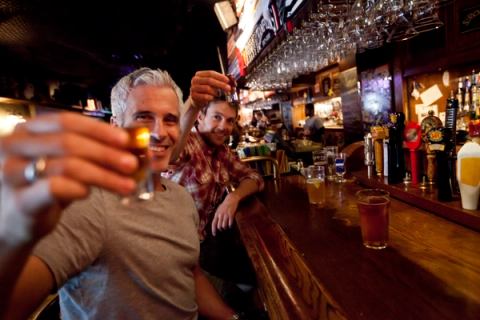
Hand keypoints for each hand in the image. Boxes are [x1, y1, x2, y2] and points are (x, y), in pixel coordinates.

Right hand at [0, 113, 136, 244]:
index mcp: (26, 130)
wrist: (12, 223)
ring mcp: (13, 173)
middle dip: (106, 153)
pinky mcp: (20, 200)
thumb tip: (128, 148)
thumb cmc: (41, 188)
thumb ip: (86, 152)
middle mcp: (14, 146)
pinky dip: (79, 189)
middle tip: (131, 164)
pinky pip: (55, 188)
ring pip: (67, 165)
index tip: (125, 140)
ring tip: (126, 185)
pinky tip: (89, 193)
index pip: (66, 121)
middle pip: (68, 142)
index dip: (99, 130)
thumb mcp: (61, 163)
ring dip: (103, 175)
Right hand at [189, 70, 230, 108]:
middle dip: (220, 84)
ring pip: (208, 88)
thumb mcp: (212, 85)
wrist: (197, 101)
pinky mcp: (193, 96)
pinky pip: (205, 96)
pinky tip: (212, 98)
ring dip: (216, 92)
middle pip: (209, 80)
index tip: (228, 80)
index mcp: (199, 74)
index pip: (211, 73)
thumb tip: (232, 82)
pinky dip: (211, 98)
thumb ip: (220, 81)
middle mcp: (195, 80)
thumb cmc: (206, 91)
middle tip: (228, 88)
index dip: (220, 76)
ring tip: (219, 95)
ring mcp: (193, 88)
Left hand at [211, 193, 239, 235]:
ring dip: (225, 228)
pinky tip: (230, 225)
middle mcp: (220, 215)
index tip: (214, 234)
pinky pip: (230, 223)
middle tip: (222, 229)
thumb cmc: (225, 205)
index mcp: (217, 214)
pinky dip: (230, 226)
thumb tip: (216, 223)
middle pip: (219, 226)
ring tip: (227, 227)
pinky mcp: (231, 214)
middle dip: (221, 229)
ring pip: (224, 225)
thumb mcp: (219, 209)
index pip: (213, 224)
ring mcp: (226, 215)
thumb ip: (217, 216)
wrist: (231, 199)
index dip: (213, 230)